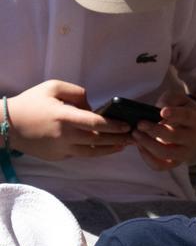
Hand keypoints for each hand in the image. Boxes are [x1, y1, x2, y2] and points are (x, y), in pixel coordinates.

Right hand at [6, 80, 131, 160]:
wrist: (6, 124)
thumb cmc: (30, 103)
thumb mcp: (52, 87)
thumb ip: (76, 93)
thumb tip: (93, 107)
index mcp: (64, 117)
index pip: (96, 123)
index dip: (114, 126)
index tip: (127, 126)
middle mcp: (65, 136)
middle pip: (99, 140)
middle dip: (119, 139)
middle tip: (133, 137)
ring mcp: (62, 149)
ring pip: (93, 152)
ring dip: (110, 149)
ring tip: (123, 145)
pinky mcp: (59, 157)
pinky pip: (80, 154)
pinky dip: (94, 151)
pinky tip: (104, 147)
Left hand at [132, 91, 195, 169]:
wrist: (190, 126)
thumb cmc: (179, 109)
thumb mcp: (177, 98)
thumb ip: (168, 100)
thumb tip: (158, 110)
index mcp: (193, 120)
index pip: (186, 117)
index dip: (174, 114)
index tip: (162, 112)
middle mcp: (192, 138)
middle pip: (174, 137)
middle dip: (154, 131)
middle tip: (139, 124)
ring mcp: (184, 152)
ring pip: (166, 154)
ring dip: (147, 144)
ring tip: (135, 134)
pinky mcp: (175, 162)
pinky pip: (160, 166)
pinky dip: (147, 157)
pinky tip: (140, 145)